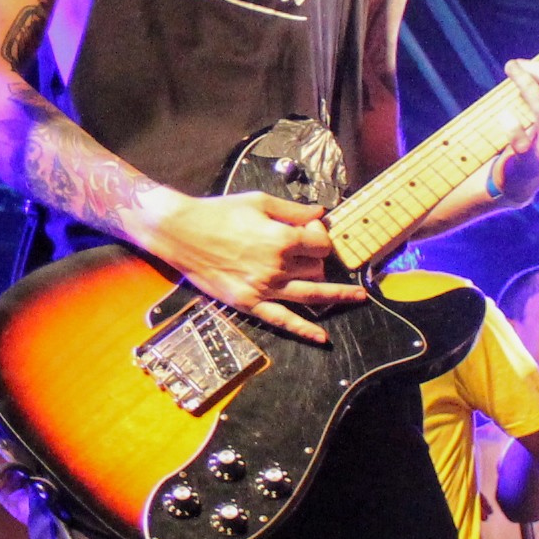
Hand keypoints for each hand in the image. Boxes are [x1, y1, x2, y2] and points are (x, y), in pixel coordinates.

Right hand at [147, 190, 363, 344]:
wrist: (182, 232)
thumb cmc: (219, 213)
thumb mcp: (259, 201)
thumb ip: (293, 210)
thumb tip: (320, 214)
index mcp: (282, 239)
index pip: (321, 244)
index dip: (321, 237)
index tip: (311, 231)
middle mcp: (277, 266)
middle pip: (316, 268)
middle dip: (316, 258)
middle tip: (305, 250)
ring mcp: (264, 288)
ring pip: (310, 293)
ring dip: (335, 295)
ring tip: (356, 296)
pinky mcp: (249, 302)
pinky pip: (282, 320)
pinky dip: (303, 330)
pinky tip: (321, 337)